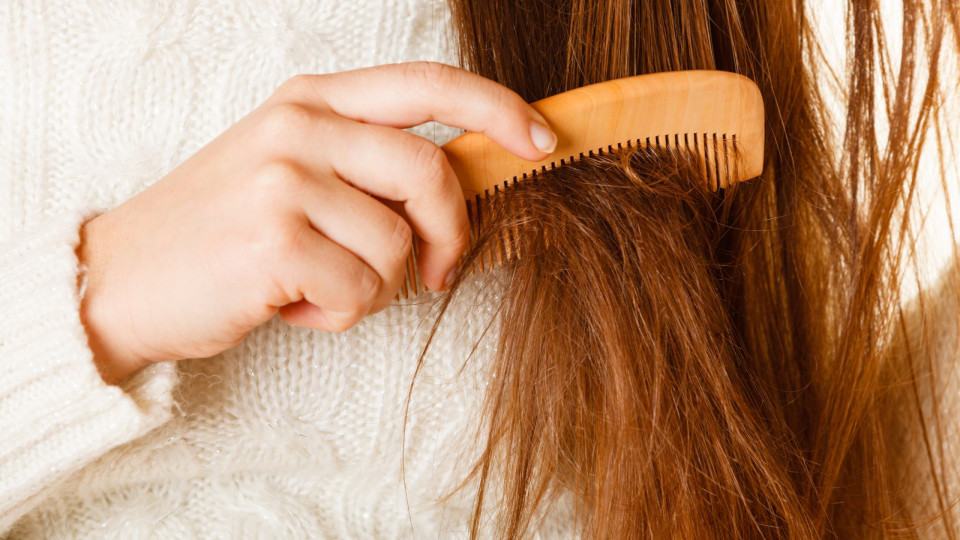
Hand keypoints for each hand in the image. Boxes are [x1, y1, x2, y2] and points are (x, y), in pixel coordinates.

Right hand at [76, 62, 556, 383]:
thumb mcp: (292, 169)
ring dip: (374, 286)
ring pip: (398, 247)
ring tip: (318, 284)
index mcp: (312, 99)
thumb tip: (460, 188)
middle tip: (432, 271)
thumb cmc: (222, 230)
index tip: (542, 140)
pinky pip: (362, 292)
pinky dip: (338, 314)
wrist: (123, 279)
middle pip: (432, 173)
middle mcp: (300, 127)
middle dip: (448, 235)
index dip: (497, 109)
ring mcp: (284, 180)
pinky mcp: (274, 240)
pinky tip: (292, 304)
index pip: (428, 85)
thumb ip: (367, 163)